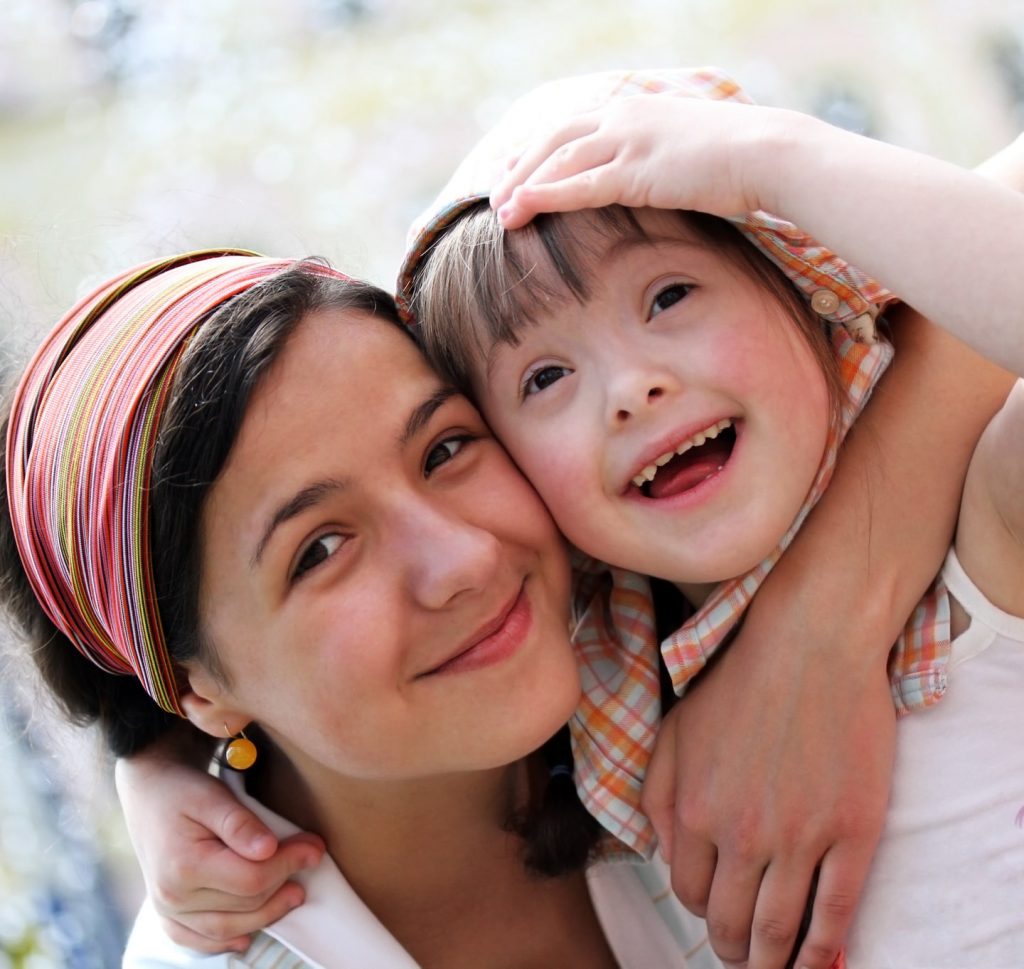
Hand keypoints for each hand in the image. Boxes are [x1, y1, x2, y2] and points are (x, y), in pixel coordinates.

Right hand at [115, 740, 324, 951]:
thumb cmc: (182, 789)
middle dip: (284, 883)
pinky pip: (198, 939)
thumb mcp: (212, 795)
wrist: (149, 793)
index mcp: (184, 865)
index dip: (289, 864)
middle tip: (311, 860)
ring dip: (266, 915)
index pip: (251, 879)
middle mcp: (172, 896)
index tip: (315, 848)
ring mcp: (168, 909)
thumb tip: (269, 850)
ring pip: (227, 927)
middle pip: (244, 904)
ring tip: (294, 894)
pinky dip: (224, 941)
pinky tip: (246, 937)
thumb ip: (240, 824)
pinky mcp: (168, 914)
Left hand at [489, 95, 802, 228]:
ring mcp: (629, 141)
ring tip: (500, 213)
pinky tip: (524, 209)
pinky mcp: (638, 171)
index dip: (535, 148)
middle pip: (553, 140)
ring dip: (524, 187)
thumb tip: (645, 174)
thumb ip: (654, 155)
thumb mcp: (684, 148)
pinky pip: (581, 184)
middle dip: (519, 168)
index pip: (569, 125)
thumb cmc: (734, 157)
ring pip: (559, 161)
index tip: (510, 166)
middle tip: (493, 196)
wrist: (766, 152)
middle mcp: (624, 118)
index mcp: (633, 109)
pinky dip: (548, 196)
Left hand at [642, 603, 894, 968]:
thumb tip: (663, 858)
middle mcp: (743, 834)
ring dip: (772, 962)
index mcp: (696, 811)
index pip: (690, 892)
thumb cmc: (737, 683)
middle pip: (731, 923)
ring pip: (780, 929)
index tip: (716, 912)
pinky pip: (836, 912)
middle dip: (733, 950)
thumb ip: (658, 799)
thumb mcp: (673, 733)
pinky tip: (819, 963)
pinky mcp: (853, 831)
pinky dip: (825, 950)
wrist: (809, 644)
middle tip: (741, 957)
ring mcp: (801, 836)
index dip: (702, 910)